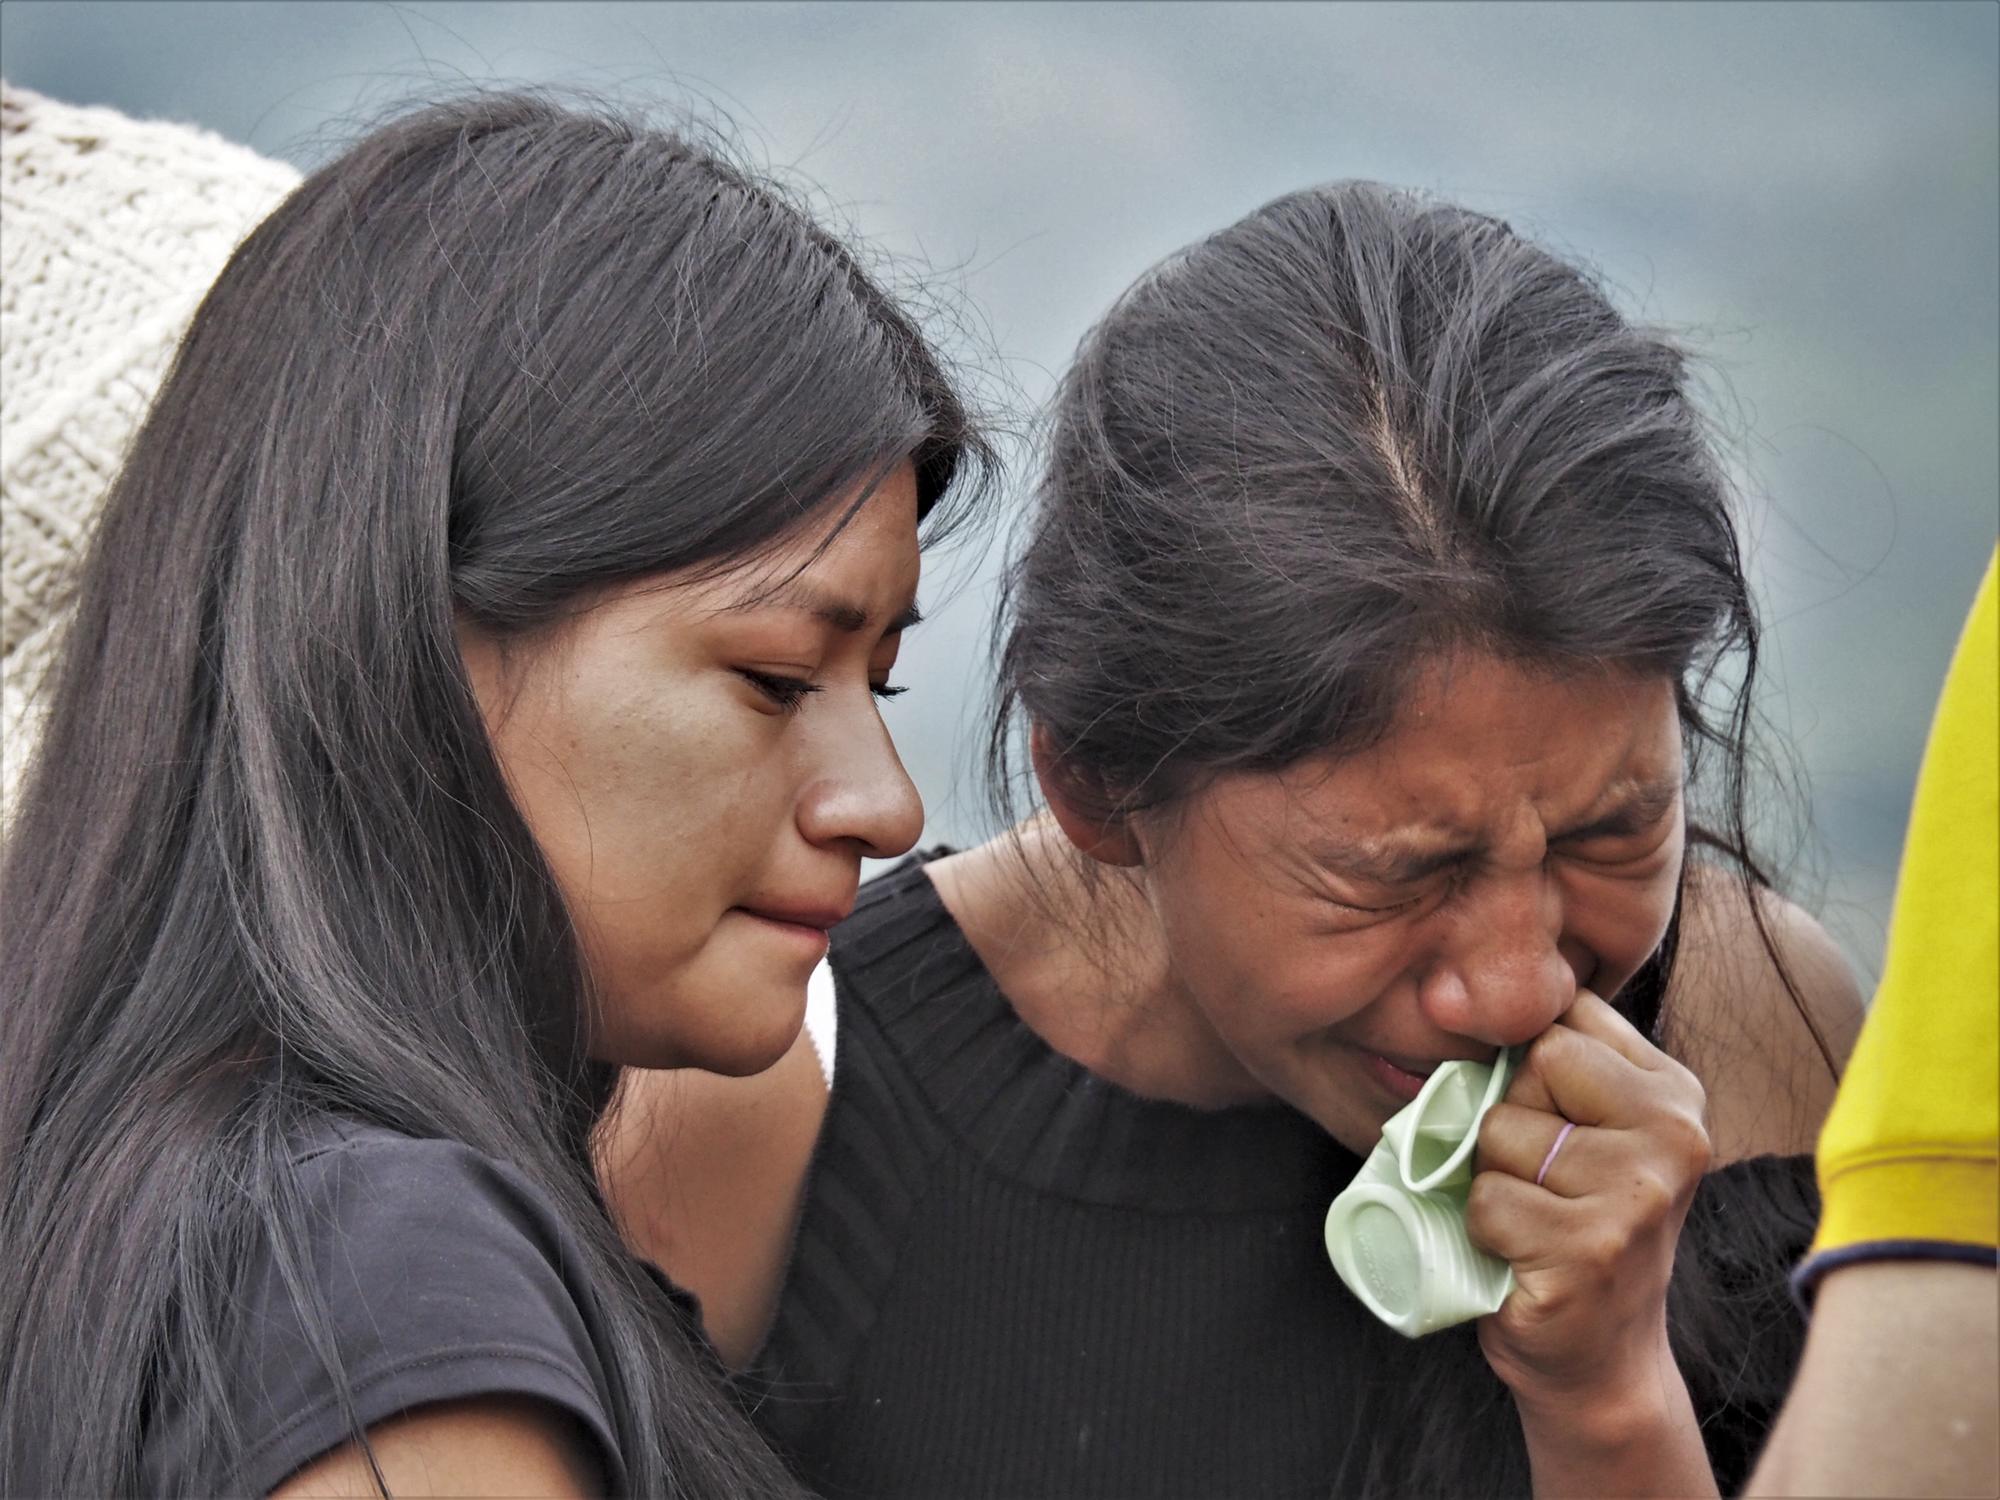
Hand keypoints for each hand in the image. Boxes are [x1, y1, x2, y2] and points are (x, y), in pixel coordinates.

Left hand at [1466, 990, 1711, 1415]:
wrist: (1601, 1357)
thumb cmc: (1575, 1229)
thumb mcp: (1591, 1133)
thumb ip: (1561, 1068)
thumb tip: (1475, 1002)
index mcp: (1673, 1092)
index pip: (1565, 1015)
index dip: (1531, 1066)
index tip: (1552, 1124)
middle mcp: (1673, 1133)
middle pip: (1532, 1064)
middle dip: (1512, 1121)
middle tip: (1544, 1184)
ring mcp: (1637, 1192)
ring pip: (1500, 1133)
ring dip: (1495, 1180)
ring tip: (1535, 1222)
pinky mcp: (1592, 1247)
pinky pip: (1488, 1199)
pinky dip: (1485, 1230)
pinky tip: (1525, 1257)